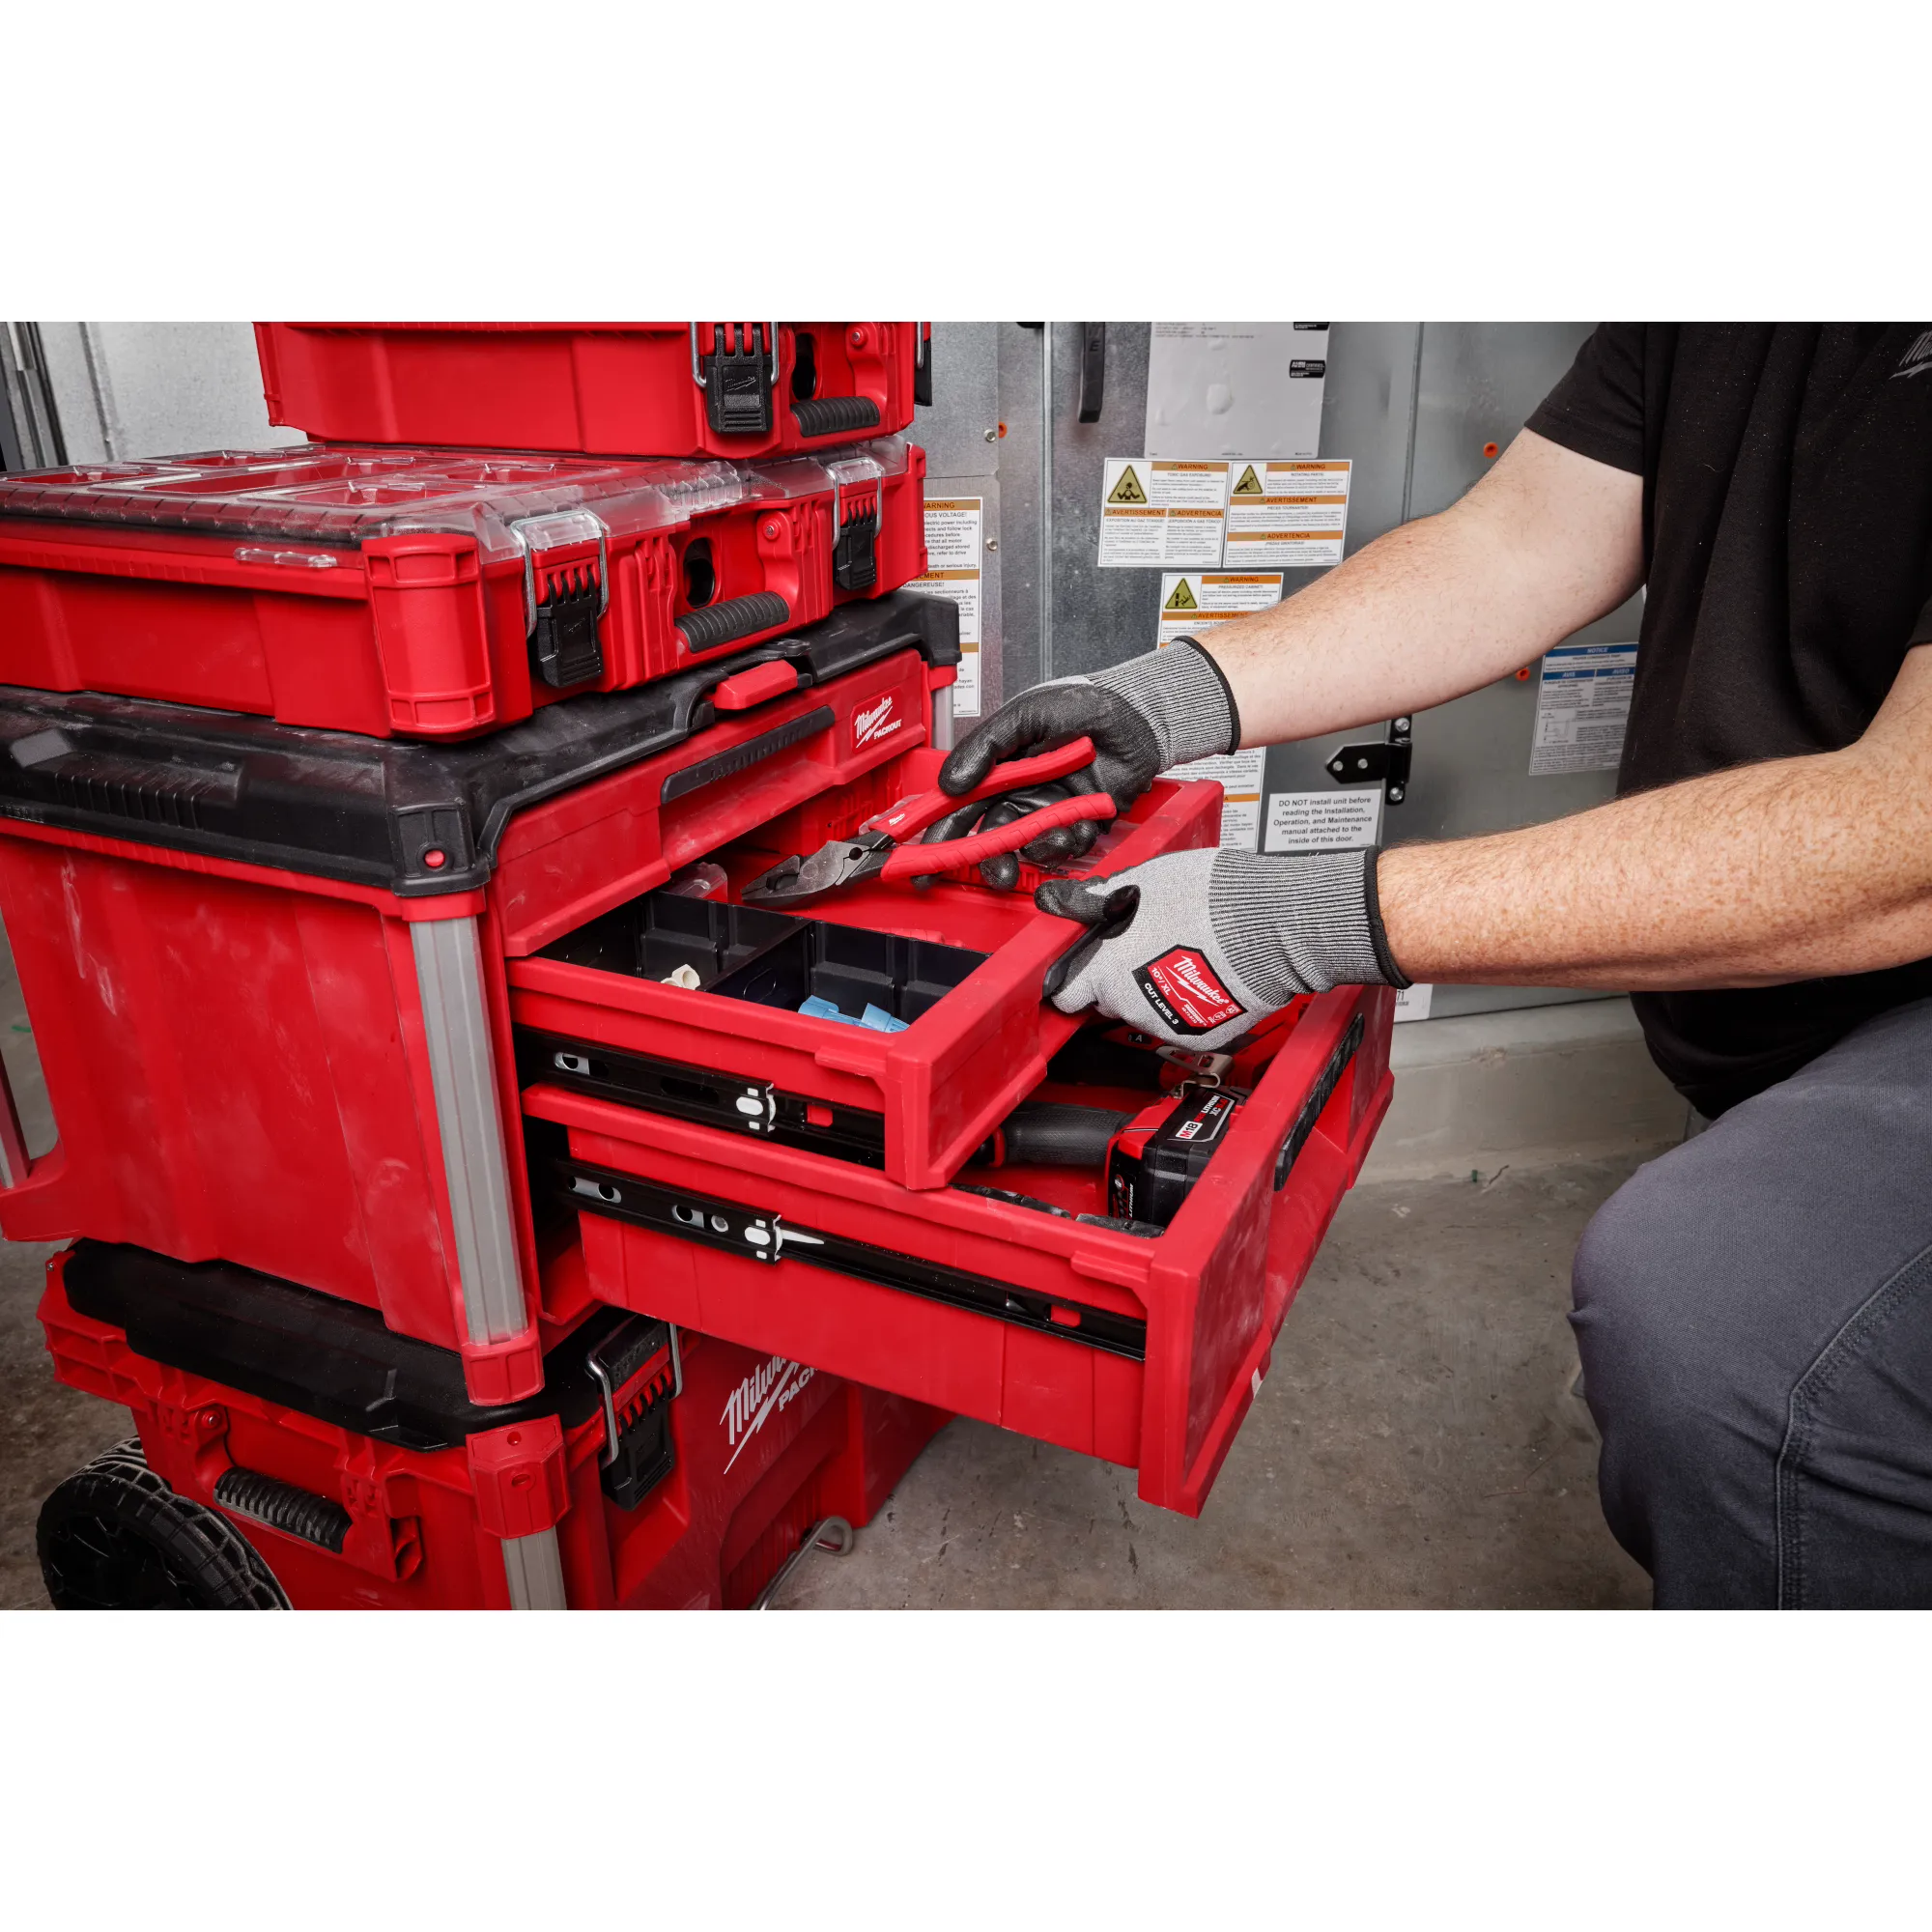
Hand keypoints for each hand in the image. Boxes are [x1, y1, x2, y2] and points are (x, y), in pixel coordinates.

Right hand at [933, 641, 1238, 887]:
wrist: (1138, 713)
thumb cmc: (1083, 702)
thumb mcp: (1025, 714)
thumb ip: (986, 746)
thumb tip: (952, 783)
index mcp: (1001, 766)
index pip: (963, 802)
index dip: (944, 828)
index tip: (929, 851)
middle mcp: (1023, 790)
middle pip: (993, 832)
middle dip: (988, 857)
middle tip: (992, 872)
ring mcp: (1052, 806)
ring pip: (1028, 843)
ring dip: (1031, 851)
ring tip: (1047, 840)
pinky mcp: (1081, 820)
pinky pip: (1066, 843)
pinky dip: (1066, 842)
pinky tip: (1072, 829)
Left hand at [1036, 845, 1406, 1050]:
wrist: (1270, 927)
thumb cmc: (1209, 899)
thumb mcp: (1142, 881)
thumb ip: (1100, 899)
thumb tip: (1073, 901)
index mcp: (1103, 969)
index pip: (1064, 992)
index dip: (1074, 977)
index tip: (1084, 966)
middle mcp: (1126, 1004)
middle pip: (1106, 1000)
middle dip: (1117, 978)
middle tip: (1144, 947)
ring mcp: (1163, 1024)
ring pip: (1144, 1010)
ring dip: (1154, 988)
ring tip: (1182, 954)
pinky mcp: (1198, 1035)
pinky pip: (1180, 1020)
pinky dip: (1186, 1003)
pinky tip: (1203, 973)